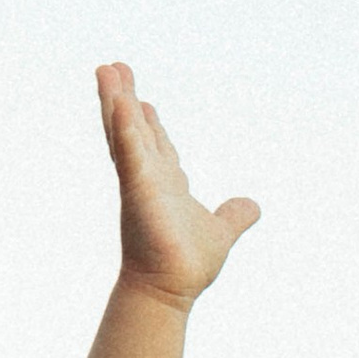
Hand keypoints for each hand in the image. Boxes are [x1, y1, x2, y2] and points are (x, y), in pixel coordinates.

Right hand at [98, 62, 259, 307]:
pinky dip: (126, 127)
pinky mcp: (138, 189)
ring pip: (124, 131)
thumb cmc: (187, 264)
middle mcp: (148, 178)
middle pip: (132, 129)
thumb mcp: (220, 230)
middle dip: (123, 98)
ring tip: (106, 69)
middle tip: (113, 68)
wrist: (171, 290)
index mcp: (164, 183)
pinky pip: (131, 152)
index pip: (154, 144)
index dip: (147, 123)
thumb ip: (234, 216)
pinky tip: (123, 103)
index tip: (140, 100)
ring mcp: (140, 181)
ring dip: (115, 99)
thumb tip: (252, 207)